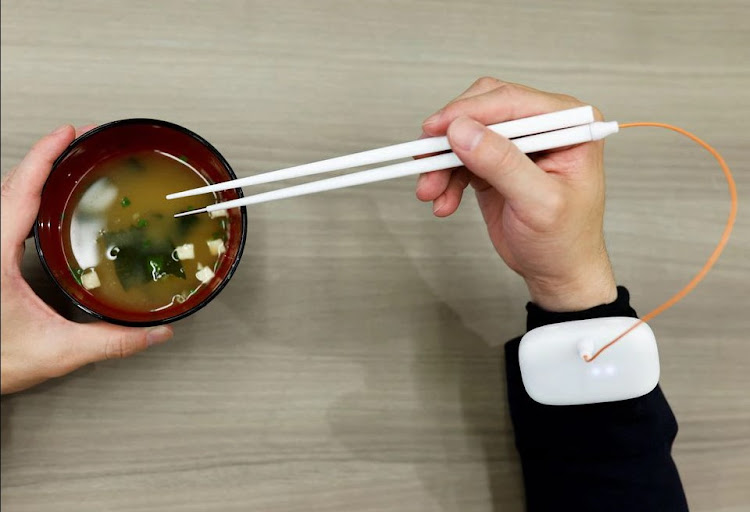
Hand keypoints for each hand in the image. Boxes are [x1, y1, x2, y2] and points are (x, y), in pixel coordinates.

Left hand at [1, 125, 172, 393]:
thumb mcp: (57, 351)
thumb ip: (111, 341)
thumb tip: (152, 332)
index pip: (21, 191)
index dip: (45, 157)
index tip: (68, 134)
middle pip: (12, 185)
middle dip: (47, 157)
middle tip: (78, 140)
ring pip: (4, 198)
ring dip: (34, 176)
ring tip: (65, 164)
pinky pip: (3, 215)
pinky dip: (26, 198)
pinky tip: (44, 205)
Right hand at [416, 78, 616, 311]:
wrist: (557, 273)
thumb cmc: (565, 241)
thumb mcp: (537, 203)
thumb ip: (502, 163)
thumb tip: (463, 131)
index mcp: (569, 124)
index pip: (512, 101)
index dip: (469, 111)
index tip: (437, 129)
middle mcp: (544, 126)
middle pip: (482, 109)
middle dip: (450, 137)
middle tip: (426, 160)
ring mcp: (517, 143)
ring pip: (464, 133)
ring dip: (441, 163)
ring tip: (430, 192)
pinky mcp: (495, 161)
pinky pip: (459, 157)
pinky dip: (445, 178)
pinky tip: (443, 200)